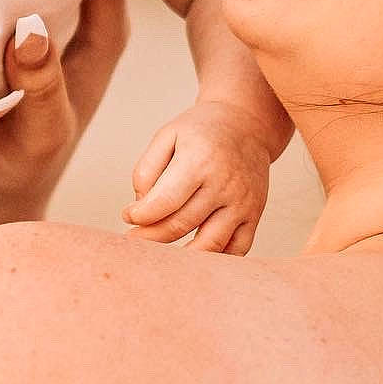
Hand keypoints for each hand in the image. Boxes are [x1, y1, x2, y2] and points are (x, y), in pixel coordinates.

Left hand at [122, 98, 271, 253]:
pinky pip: (236, 249)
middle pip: (182, 224)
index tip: (128, 216)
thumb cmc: (201, 131)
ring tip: (159, 255)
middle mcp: (224, 184)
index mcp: (200, 160)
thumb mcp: (167, 135)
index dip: (142, 215)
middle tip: (134, 239)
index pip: (165, 201)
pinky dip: (215, 259)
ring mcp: (242, 202)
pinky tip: (193, 256)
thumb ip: (147, 169)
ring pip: (209, 244)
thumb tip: (141, 206)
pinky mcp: (254, 214)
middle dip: (152, 237)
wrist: (247, 124)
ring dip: (180, 257)